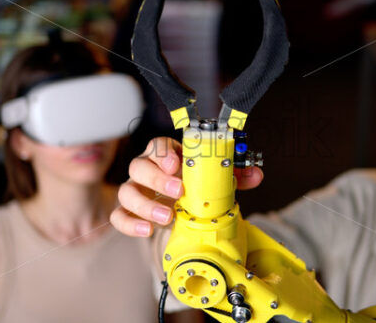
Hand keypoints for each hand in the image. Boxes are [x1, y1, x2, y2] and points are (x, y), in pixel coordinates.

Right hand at [110, 137, 263, 236]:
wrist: (181, 211)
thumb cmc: (194, 188)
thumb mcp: (214, 180)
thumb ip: (234, 175)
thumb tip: (256, 174)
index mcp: (166, 156)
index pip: (157, 145)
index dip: (164, 152)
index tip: (176, 163)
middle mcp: (146, 171)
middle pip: (139, 166)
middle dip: (157, 179)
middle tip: (178, 191)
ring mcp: (136, 191)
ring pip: (127, 191)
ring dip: (146, 205)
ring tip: (167, 217)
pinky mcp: (129, 213)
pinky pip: (119, 216)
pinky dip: (131, 224)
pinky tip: (147, 230)